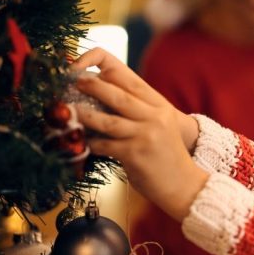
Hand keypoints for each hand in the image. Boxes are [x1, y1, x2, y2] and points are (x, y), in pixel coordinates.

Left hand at [71, 48, 207, 220]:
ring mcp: (146, 135)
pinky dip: (92, 143)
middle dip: (91, 86)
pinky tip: (85, 143)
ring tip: (69, 111)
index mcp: (160, 106)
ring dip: (84, 115)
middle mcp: (155, 116)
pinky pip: (105, 145)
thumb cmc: (166, 156)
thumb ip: (139, 111)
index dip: (104, 70)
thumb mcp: (159, 126)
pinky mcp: (135, 154)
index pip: (129, 79)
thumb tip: (101, 99)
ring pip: (107, 120)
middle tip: (71, 83)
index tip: (83, 69)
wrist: (184, 185)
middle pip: (117, 95)